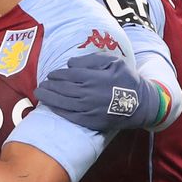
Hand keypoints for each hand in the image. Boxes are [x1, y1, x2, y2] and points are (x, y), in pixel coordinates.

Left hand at [35, 53, 164, 131]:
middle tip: (41, 84)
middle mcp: (89, 94)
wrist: (140, 104)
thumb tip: (70, 63)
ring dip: (49, 98)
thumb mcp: (113, 62)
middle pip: (63, 89)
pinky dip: (59, 111)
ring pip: (64, 103)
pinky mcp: (91, 121)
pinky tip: (51, 107)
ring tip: (40, 94)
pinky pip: (71, 116)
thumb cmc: (126, 79)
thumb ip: (91, 60)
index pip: (69, 75)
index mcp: (95, 77)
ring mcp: (89, 109)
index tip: (51, 74)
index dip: (58, 74)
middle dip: (50, 86)